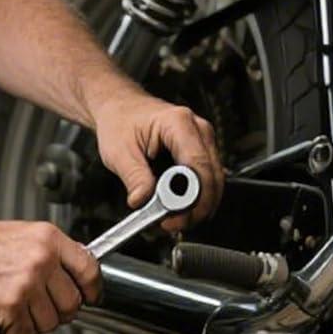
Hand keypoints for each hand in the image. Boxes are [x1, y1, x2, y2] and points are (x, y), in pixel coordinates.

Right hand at [0, 217, 100, 333]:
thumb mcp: (25, 235)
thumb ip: (53, 254)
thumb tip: (78, 278)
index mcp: (49, 239)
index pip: (90, 270)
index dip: (92, 290)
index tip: (88, 298)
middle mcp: (41, 260)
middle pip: (72, 304)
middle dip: (58, 312)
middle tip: (38, 306)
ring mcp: (26, 284)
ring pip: (49, 323)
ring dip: (33, 323)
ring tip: (13, 306)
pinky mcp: (9, 307)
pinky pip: (25, 333)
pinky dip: (12, 330)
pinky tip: (0, 313)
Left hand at [91, 89, 223, 229]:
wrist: (120, 108)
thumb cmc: (120, 121)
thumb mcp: (118, 151)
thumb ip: (134, 177)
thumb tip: (143, 201)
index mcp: (178, 123)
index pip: (198, 165)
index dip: (192, 198)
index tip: (176, 218)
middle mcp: (198, 130)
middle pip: (212, 177)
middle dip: (197, 207)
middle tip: (174, 225)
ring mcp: (202, 140)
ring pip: (213, 181)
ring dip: (197, 205)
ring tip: (173, 220)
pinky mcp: (200, 151)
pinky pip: (206, 179)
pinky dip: (195, 197)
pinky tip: (178, 209)